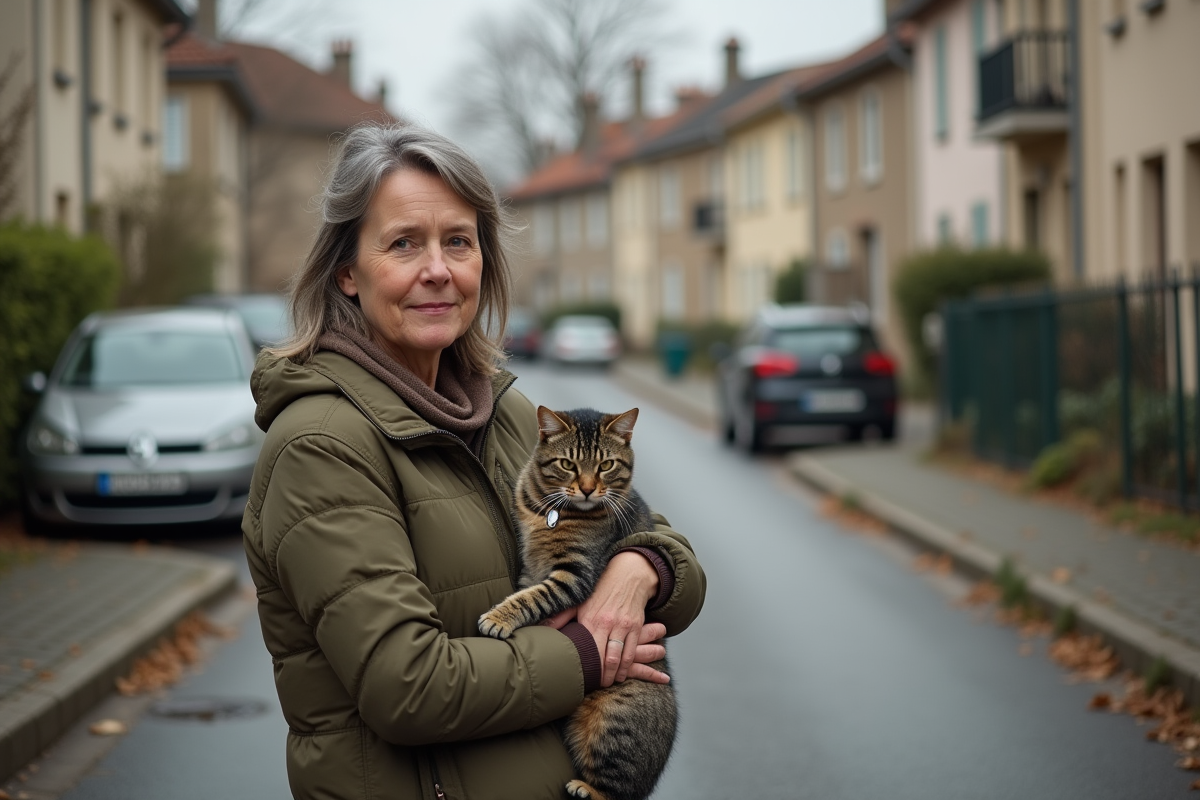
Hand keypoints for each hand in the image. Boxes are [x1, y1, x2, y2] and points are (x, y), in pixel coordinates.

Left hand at [542, 551, 666, 686]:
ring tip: (610, 682)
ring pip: (620, 657)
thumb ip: (560, 617)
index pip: (587, 650)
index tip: (581, 678)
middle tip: (597, 685)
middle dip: (602, 676)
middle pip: (605, 658)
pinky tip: (623, 673)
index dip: (585, 667)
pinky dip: (628, 665)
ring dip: (616, 674)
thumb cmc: (600, 589)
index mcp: (590, 620)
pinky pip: (633, 650)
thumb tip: (541, 628)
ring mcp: (623, 626)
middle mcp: (607, 624)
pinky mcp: (636, 626)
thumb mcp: (578, 601)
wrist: (628, 574)